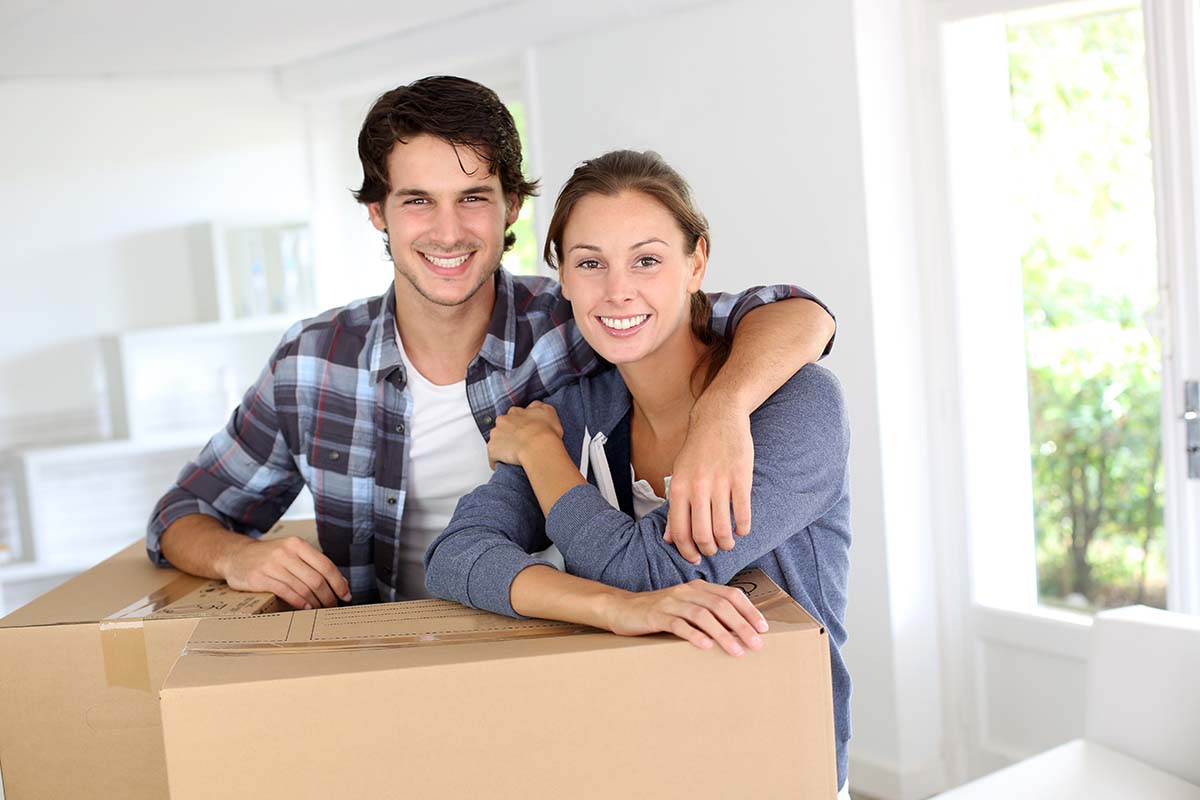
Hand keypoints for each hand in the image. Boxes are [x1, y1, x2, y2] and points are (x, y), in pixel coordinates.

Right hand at [218, 536, 350, 609]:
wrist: (235, 556)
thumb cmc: (268, 557)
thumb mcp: (290, 552)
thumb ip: (312, 564)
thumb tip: (339, 583)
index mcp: (297, 544)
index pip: (326, 565)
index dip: (339, 583)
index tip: (346, 595)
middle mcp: (286, 552)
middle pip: (316, 579)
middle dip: (329, 596)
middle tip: (333, 606)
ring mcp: (272, 565)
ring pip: (303, 587)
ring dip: (316, 602)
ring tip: (321, 609)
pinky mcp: (260, 578)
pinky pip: (287, 592)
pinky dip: (300, 603)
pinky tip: (306, 608)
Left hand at [487, 401, 563, 468]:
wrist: (538, 447)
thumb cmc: (545, 432)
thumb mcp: (548, 411)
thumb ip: (539, 406)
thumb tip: (535, 407)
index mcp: (515, 412)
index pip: (513, 415)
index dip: (519, 424)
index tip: (524, 430)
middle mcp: (502, 421)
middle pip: (502, 427)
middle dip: (508, 434)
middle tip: (520, 443)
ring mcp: (495, 436)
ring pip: (496, 441)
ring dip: (503, 447)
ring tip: (514, 455)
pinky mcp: (492, 450)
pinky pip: (493, 458)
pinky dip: (497, 461)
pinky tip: (506, 465)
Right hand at [604, 580, 768, 656]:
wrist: (621, 609)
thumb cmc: (659, 613)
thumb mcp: (686, 608)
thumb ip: (708, 614)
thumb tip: (738, 631)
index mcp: (698, 588)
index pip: (730, 595)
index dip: (749, 610)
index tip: (763, 628)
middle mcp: (687, 591)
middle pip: (720, 605)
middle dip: (742, 624)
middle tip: (756, 643)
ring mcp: (671, 602)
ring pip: (703, 615)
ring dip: (723, 633)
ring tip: (737, 651)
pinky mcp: (656, 615)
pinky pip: (678, 624)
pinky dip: (694, 634)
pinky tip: (705, 646)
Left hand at [665, 398, 753, 563]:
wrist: (718, 417)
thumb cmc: (697, 449)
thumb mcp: (678, 475)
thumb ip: (675, 507)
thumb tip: (669, 538)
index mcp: (678, 488)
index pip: (680, 531)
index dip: (687, 551)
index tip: (695, 558)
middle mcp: (697, 488)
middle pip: (701, 535)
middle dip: (708, 550)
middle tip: (713, 551)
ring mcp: (720, 483)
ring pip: (722, 528)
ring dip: (726, 543)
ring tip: (728, 543)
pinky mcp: (741, 478)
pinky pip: (742, 513)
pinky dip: (743, 528)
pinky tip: (742, 530)